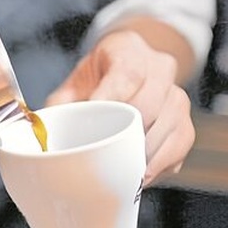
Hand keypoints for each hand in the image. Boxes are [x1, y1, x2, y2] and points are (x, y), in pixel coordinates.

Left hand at [46, 30, 194, 185]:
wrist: (131, 64)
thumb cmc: (101, 76)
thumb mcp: (78, 79)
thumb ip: (60, 103)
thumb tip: (40, 132)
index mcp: (129, 52)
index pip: (127, 74)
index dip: (112, 98)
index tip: (94, 119)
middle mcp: (161, 70)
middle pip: (152, 104)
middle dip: (130, 134)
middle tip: (108, 157)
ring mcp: (178, 96)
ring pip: (172, 128)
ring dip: (148, 154)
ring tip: (126, 174)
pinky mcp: (187, 122)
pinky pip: (180, 146)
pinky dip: (161, 164)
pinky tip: (142, 174)